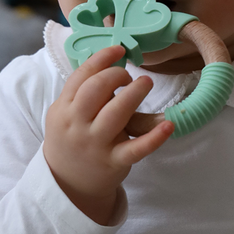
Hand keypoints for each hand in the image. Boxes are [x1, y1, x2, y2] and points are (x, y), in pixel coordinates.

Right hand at [43, 45, 173, 223]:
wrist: (68, 184)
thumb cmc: (72, 138)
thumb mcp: (64, 113)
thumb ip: (80, 91)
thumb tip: (108, 61)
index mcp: (64, 108)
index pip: (81, 75)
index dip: (102, 58)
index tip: (119, 49)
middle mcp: (78, 125)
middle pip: (96, 90)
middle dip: (116, 75)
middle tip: (130, 76)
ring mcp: (96, 144)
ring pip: (116, 114)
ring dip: (135, 94)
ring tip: (146, 83)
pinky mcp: (115, 161)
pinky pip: (137, 148)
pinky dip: (154, 137)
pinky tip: (169, 125)